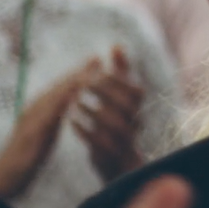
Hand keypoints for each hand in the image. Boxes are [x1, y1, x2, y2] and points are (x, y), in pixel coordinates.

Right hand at [0, 60, 100, 198]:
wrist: (4, 177)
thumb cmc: (23, 159)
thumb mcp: (42, 135)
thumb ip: (51, 120)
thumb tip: (64, 109)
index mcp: (37, 111)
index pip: (60, 88)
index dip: (77, 74)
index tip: (94, 62)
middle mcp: (33, 111)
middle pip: (57, 87)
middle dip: (77, 71)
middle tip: (96, 58)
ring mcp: (31, 121)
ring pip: (53, 97)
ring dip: (72, 83)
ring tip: (90, 72)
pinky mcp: (31, 134)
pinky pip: (47, 116)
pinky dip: (60, 105)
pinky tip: (74, 97)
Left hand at [75, 47, 146, 182]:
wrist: (119, 162)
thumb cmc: (117, 124)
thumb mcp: (120, 97)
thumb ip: (120, 72)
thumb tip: (117, 45)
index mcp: (137, 108)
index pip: (136, 91)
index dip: (118, 80)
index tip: (97, 72)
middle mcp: (135, 124)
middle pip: (128, 106)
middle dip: (106, 93)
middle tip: (84, 84)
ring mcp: (125, 141)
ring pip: (118, 126)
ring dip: (96, 112)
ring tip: (76, 103)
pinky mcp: (112, 156)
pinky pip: (102, 145)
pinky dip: (87, 132)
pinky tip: (72, 122)